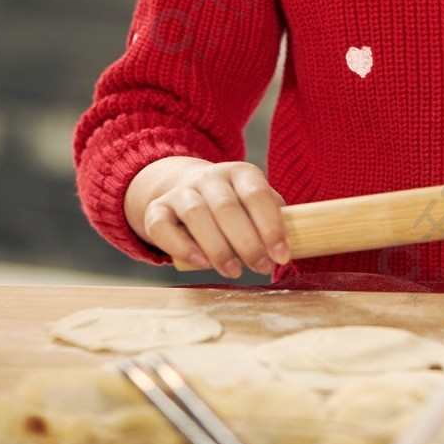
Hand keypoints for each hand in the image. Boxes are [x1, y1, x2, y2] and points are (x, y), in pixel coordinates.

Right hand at [124, 157, 288, 277]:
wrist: (190, 191)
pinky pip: (162, 226)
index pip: (257, 195)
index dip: (271, 227)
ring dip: (218, 248)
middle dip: (247, 243)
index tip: (281, 256)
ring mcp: (181, 191)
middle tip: (260, 268)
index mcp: (240, 173)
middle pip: (226, 208)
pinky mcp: (157, 208)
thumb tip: (286, 251)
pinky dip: (181, 246)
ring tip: (234, 271)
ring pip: (196, 215)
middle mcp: (209, 177)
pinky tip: (201, 263)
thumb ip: (273, 220)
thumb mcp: (257, 205)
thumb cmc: (236, 206)